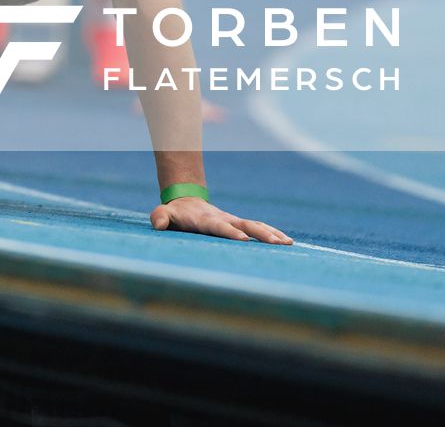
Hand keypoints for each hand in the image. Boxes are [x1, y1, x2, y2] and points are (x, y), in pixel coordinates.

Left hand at [150, 197, 291, 243]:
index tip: (243, 239)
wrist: (186, 200)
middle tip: (276, 243)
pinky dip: (273, 233)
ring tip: (288, 243)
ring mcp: (233, 220)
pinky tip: (287, 242)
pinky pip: (258, 227)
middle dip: (260, 234)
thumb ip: (159, 217)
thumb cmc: (175, 213)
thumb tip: (157, 224)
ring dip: (271, 234)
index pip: (219, 226)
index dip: (230, 232)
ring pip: (255, 225)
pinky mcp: (239, 224)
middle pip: (245, 224)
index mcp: (205, 220)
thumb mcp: (163, 214)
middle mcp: (224, 218)